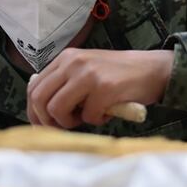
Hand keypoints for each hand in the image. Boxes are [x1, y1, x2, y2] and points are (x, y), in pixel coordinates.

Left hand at [27, 49, 173, 128]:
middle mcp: (73, 62)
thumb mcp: (85, 70)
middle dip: (46, 121)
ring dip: (70, 122)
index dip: (34, 112)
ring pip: (57, 109)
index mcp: (65, 58)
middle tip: (61, 128)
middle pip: (39, 99)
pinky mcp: (105, 88)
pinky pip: (87, 116)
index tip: (42, 126)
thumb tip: (40, 111)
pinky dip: (96, 121)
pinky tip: (106, 113)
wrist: (152, 69)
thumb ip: (64, 83)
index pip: (34, 87)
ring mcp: (88, 74)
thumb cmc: (117, 76)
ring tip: (86, 118)